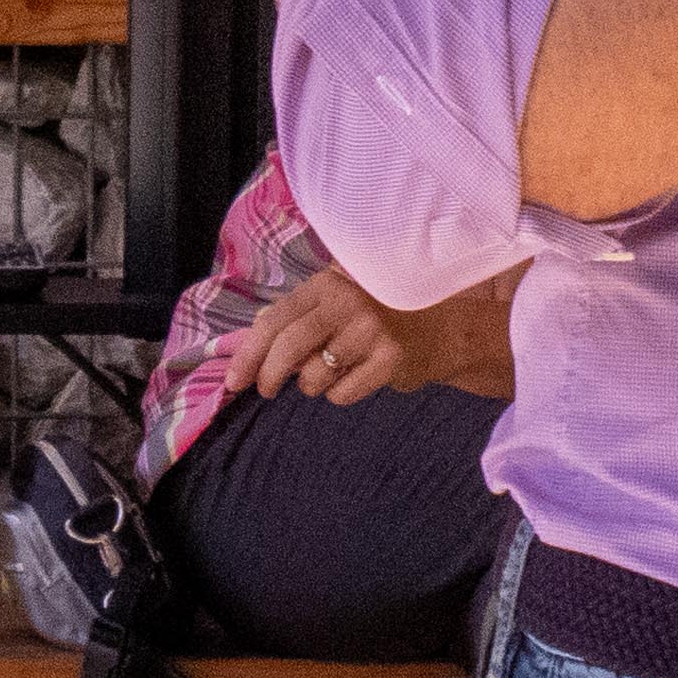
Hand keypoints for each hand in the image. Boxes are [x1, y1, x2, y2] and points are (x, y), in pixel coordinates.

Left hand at [235, 262, 520, 405]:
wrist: (443, 328)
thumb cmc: (379, 314)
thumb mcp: (337, 300)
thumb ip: (298, 314)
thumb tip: (249, 340)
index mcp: (328, 283)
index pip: (275, 320)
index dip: (249, 354)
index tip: (234, 380)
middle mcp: (348, 301)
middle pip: (289, 348)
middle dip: (269, 376)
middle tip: (266, 390)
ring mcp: (370, 330)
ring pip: (314, 377)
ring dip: (313, 385)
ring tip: (333, 372)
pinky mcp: (389, 359)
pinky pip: (341, 394)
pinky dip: (339, 394)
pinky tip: (356, 377)